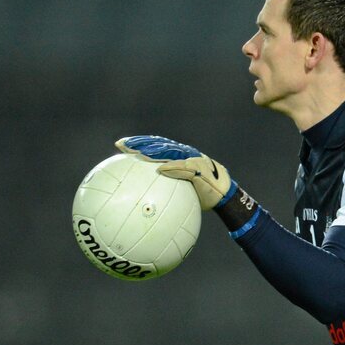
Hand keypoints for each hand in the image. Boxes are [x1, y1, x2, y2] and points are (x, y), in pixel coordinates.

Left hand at [115, 135, 233, 209]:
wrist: (223, 194)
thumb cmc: (201, 194)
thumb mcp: (181, 192)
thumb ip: (165, 189)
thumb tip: (144, 202)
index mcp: (177, 155)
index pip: (155, 146)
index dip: (139, 143)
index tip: (121, 145)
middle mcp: (183, 153)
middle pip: (158, 144)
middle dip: (140, 143)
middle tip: (122, 145)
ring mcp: (191, 158)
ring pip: (169, 151)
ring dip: (153, 151)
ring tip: (138, 153)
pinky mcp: (199, 167)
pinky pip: (183, 167)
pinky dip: (172, 168)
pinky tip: (160, 169)